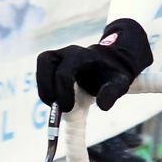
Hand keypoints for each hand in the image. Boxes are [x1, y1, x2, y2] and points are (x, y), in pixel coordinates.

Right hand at [36, 18, 153, 111]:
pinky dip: (45, 87)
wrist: (111, 64)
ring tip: (53, 105)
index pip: (64, 72)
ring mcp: (58, 55)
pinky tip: (55, 100)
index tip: (67, 109)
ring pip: (42, 65)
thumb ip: (112, 93)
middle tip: (53, 106)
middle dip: (46, 86)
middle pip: (45, 60)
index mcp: (82, 55)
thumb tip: (102, 107)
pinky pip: (41, 72)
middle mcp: (67, 52)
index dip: (63, 92)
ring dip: (43, 87)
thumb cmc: (113, 75)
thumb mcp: (120, 84)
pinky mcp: (52, 62)